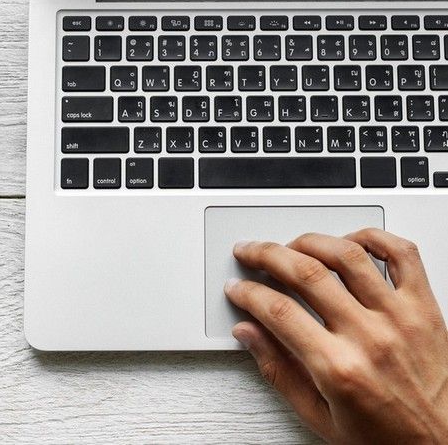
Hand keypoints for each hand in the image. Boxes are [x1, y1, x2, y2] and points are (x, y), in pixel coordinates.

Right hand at [225, 231, 447, 443]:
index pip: (278, 311)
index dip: (248, 293)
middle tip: (249, 252)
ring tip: (291, 245)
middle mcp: (370, 337)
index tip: (238, 288)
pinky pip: (402, 254)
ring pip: (346, 255)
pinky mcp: (424, 308)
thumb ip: (278, 371)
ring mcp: (399, 317)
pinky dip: (373, 237)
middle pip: (305, 273)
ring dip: (309, 241)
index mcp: (340, 370)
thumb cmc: (387, 439)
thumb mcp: (320, 418)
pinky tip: (349, 241)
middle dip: (265, 255)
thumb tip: (248, 333)